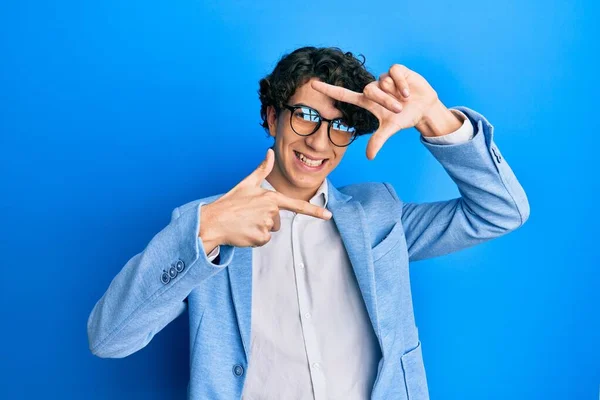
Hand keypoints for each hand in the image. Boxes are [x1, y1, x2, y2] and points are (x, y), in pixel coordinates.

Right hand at [199, 149, 332, 250]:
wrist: (214, 220)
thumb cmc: (231, 202)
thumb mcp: (247, 183)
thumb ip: (261, 169)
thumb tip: (269, 152)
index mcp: (271, 198)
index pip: (297, 205)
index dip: (315, 211)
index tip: (329, 215)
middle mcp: (271, 211)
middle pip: (277, 221)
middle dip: (265, 220)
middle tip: (248, 216)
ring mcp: (266, 225)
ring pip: (270, 231)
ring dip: (259, 229)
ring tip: (245, 223)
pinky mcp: (260, 238)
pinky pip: (263, 240)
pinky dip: (255, 238)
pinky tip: (244, 232)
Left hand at [311, 64, 450, 159]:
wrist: (424, 108)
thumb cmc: (404, 117)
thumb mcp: (390, 129)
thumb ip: (378, 140)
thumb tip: (369, 156)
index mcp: (367, 101)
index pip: (343, 94)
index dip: (329, 90)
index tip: (313, 84)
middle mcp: (373, 88)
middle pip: (369, 90)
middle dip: (384, 100)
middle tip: (397, 108)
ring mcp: (385, 78)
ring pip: (383, 82)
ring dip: (395, 94)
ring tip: (405, 99)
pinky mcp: (397, 70)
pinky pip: (394, 72)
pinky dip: (401, 83)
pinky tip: (408, 91)